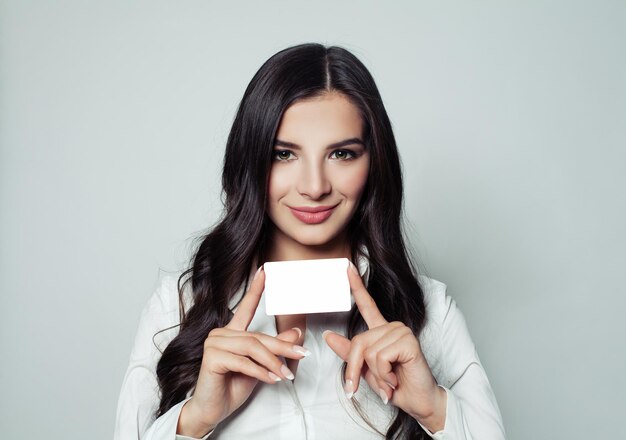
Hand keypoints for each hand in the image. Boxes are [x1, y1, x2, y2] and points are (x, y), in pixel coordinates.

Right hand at [178, 266, 307, 436]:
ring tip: (286, 375)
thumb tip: (296, 331)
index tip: (265, 271)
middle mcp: (221, 333)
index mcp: (232, 331)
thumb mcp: (260, 365)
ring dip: (273, 363)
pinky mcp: (212, 357)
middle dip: (283, 346)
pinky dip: (261, 372)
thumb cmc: (233, 386)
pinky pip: (243, 362)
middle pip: (258, 336)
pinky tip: (271, 380)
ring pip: (253, 348)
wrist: (212, 409)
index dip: (256, 288)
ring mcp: (214, 343)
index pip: (246, 307)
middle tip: (303, 354)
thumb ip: (274, 347)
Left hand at [323, 263, 446, 430]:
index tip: (346, 267)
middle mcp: (393, 327)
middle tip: (364, 386)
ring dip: (376, 375)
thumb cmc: (395, 386)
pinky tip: (395, 379)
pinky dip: (384, 375)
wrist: (419, 402)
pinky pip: (380, 357)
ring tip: (389, 381)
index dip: (356, 285)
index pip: (367, 304)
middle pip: (359, 341)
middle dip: (356, 369)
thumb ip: (350, 352)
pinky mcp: (408, 341)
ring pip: (369, 351)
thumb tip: (328, 336)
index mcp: (382, 330)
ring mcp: (402, 331)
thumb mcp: (367, 369)